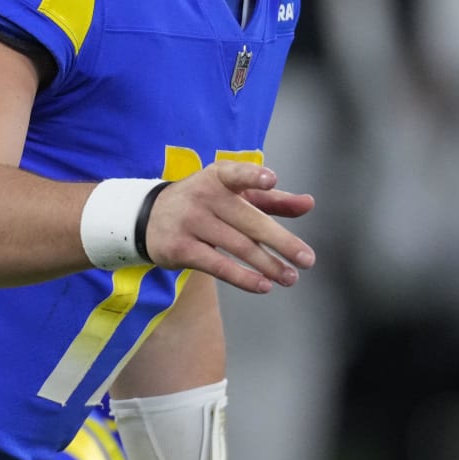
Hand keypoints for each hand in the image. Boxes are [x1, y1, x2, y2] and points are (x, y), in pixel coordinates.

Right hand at [144, 162, 313, 292]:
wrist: (149, 216)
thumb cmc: (205, 203)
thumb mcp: (235, 195)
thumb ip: (272, 199)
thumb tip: (309, 204)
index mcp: (218, 177)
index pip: (237, 174)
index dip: (253, 176)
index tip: (271, 180)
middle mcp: (203, 196)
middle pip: (249, 221)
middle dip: (281, 242)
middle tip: (307, 259)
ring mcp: (190, 222)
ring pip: (238, 246)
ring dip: (268, 265)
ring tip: (290, 277)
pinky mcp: (181, 248)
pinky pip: (218, 265)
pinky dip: (243, 278)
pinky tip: (263, 285)